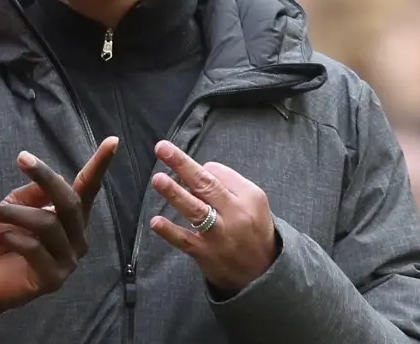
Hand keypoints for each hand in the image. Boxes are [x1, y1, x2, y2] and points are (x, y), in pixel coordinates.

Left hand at [0, 137, 118, 331]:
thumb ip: (32, 194)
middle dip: (46, 177)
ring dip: (14, 213)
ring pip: (47, 223)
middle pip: (69, 201)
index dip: (100, 165)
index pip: (88, 189)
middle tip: (22, 158)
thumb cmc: (0, 239)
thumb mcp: (13, 206)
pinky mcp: (53, 278)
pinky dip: (12, 236)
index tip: (113, 140)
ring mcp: (68, 260)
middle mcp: (76, 238)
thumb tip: (53, 177)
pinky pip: (34, 248)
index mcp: (71, 219)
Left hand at [148, 140, 277, 292]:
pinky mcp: (206, 254)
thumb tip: (195, 170)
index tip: (189, 171)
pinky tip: (156, 222)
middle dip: (182, 164)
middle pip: (206, 184)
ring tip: (158, 179)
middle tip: (162, 148)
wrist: (264, 272)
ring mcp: (220, 235)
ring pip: (196, 211)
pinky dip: (170, 231)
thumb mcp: (253, 203)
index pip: (217, 173)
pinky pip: (185, 241)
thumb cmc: (252, 228)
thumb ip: (228, 185)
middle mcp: (236, 214)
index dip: (198, 168)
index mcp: (249, 196)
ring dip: (175, 194)